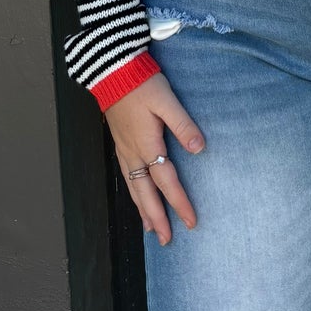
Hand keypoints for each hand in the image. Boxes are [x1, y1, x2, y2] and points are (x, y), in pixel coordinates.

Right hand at [105, 72, 205, 244]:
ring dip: (143, 210)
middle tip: (166, 240)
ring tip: (150, 229)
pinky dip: (133, 194)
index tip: (191, 222)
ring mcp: (124, 149)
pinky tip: (136, 196)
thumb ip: (183, 125)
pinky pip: (126, 177)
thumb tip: (200, 149)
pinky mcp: (119, 143)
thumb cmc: (140, 83)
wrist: (111, 70)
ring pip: (134, 188)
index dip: (179, 203)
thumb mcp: (166, 100)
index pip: (167, 181)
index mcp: (147, 145)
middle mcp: (133, 153)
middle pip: (146, 194)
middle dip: (156, 218)